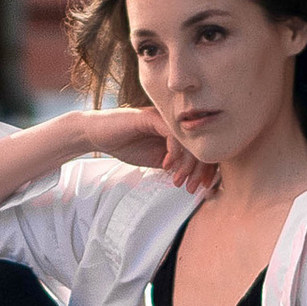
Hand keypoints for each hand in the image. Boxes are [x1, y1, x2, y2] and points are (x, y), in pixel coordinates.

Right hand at [77, 104, 210, 194]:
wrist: (98, 134)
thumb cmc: (127, 145)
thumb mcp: (157, 160)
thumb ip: (176, 165)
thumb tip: (196, 179)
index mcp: (179, 132)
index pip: (202, 148)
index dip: (208, 169)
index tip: (205, 187)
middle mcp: (176, 123)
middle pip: (201, 143)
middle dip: (200, 170)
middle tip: (193, 188)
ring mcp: (165, 118)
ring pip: (189, 140)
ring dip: (187, 165)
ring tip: (179, 181)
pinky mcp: (152, 117)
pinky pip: (172, 133)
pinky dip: (173, 152)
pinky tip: (167, 165)